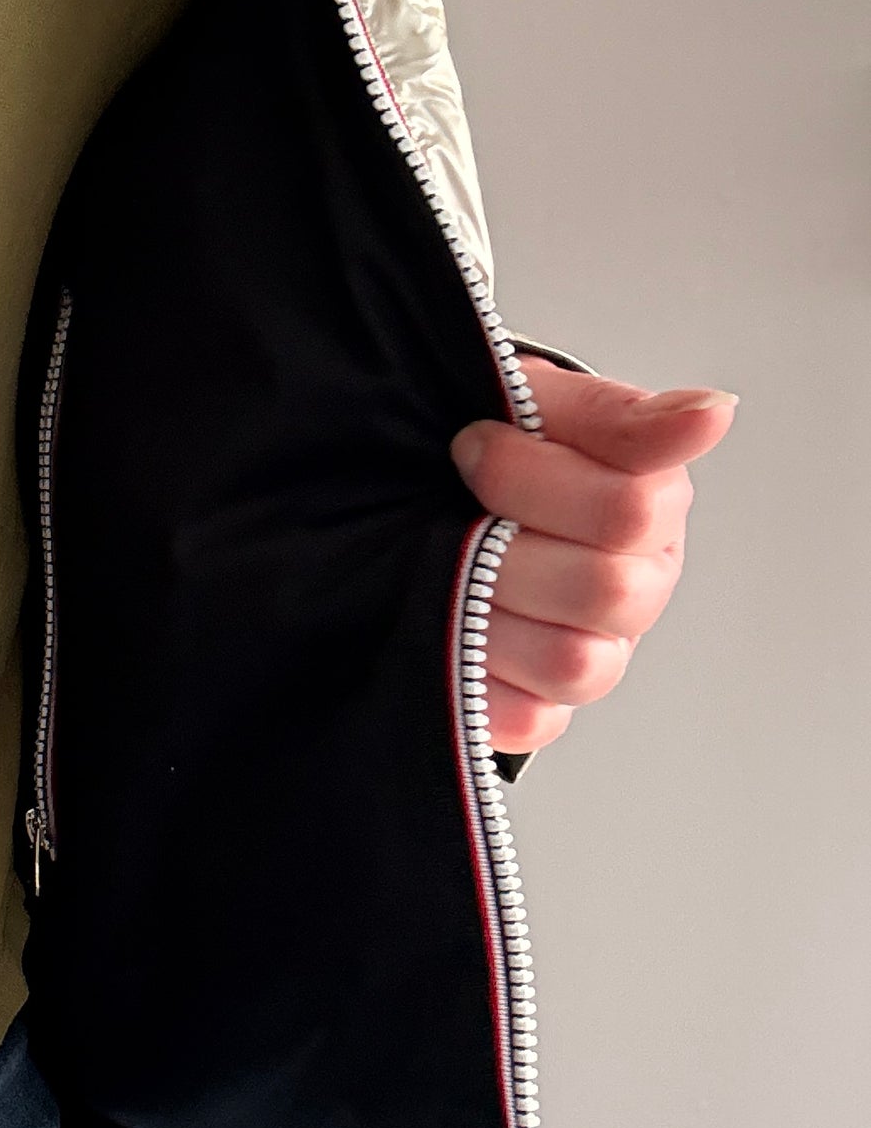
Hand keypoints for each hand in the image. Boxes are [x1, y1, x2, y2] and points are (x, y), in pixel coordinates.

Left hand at [451, 357, 736, 755]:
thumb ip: (619, 416)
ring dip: (488, 607)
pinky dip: (485, 679)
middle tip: (453, 503)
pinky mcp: (540, 708)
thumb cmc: (489, 448)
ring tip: (440, 562)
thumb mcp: (537, 405)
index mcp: (652, 508)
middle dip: (503, 541)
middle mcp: (637, 588)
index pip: (630, 512)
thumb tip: (714, 415)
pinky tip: (445, 625)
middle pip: (607, 591)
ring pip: (575, 664)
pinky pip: (533, 721)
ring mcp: (594, 653)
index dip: (528, 476)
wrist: (414, 490)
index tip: (472, 442)